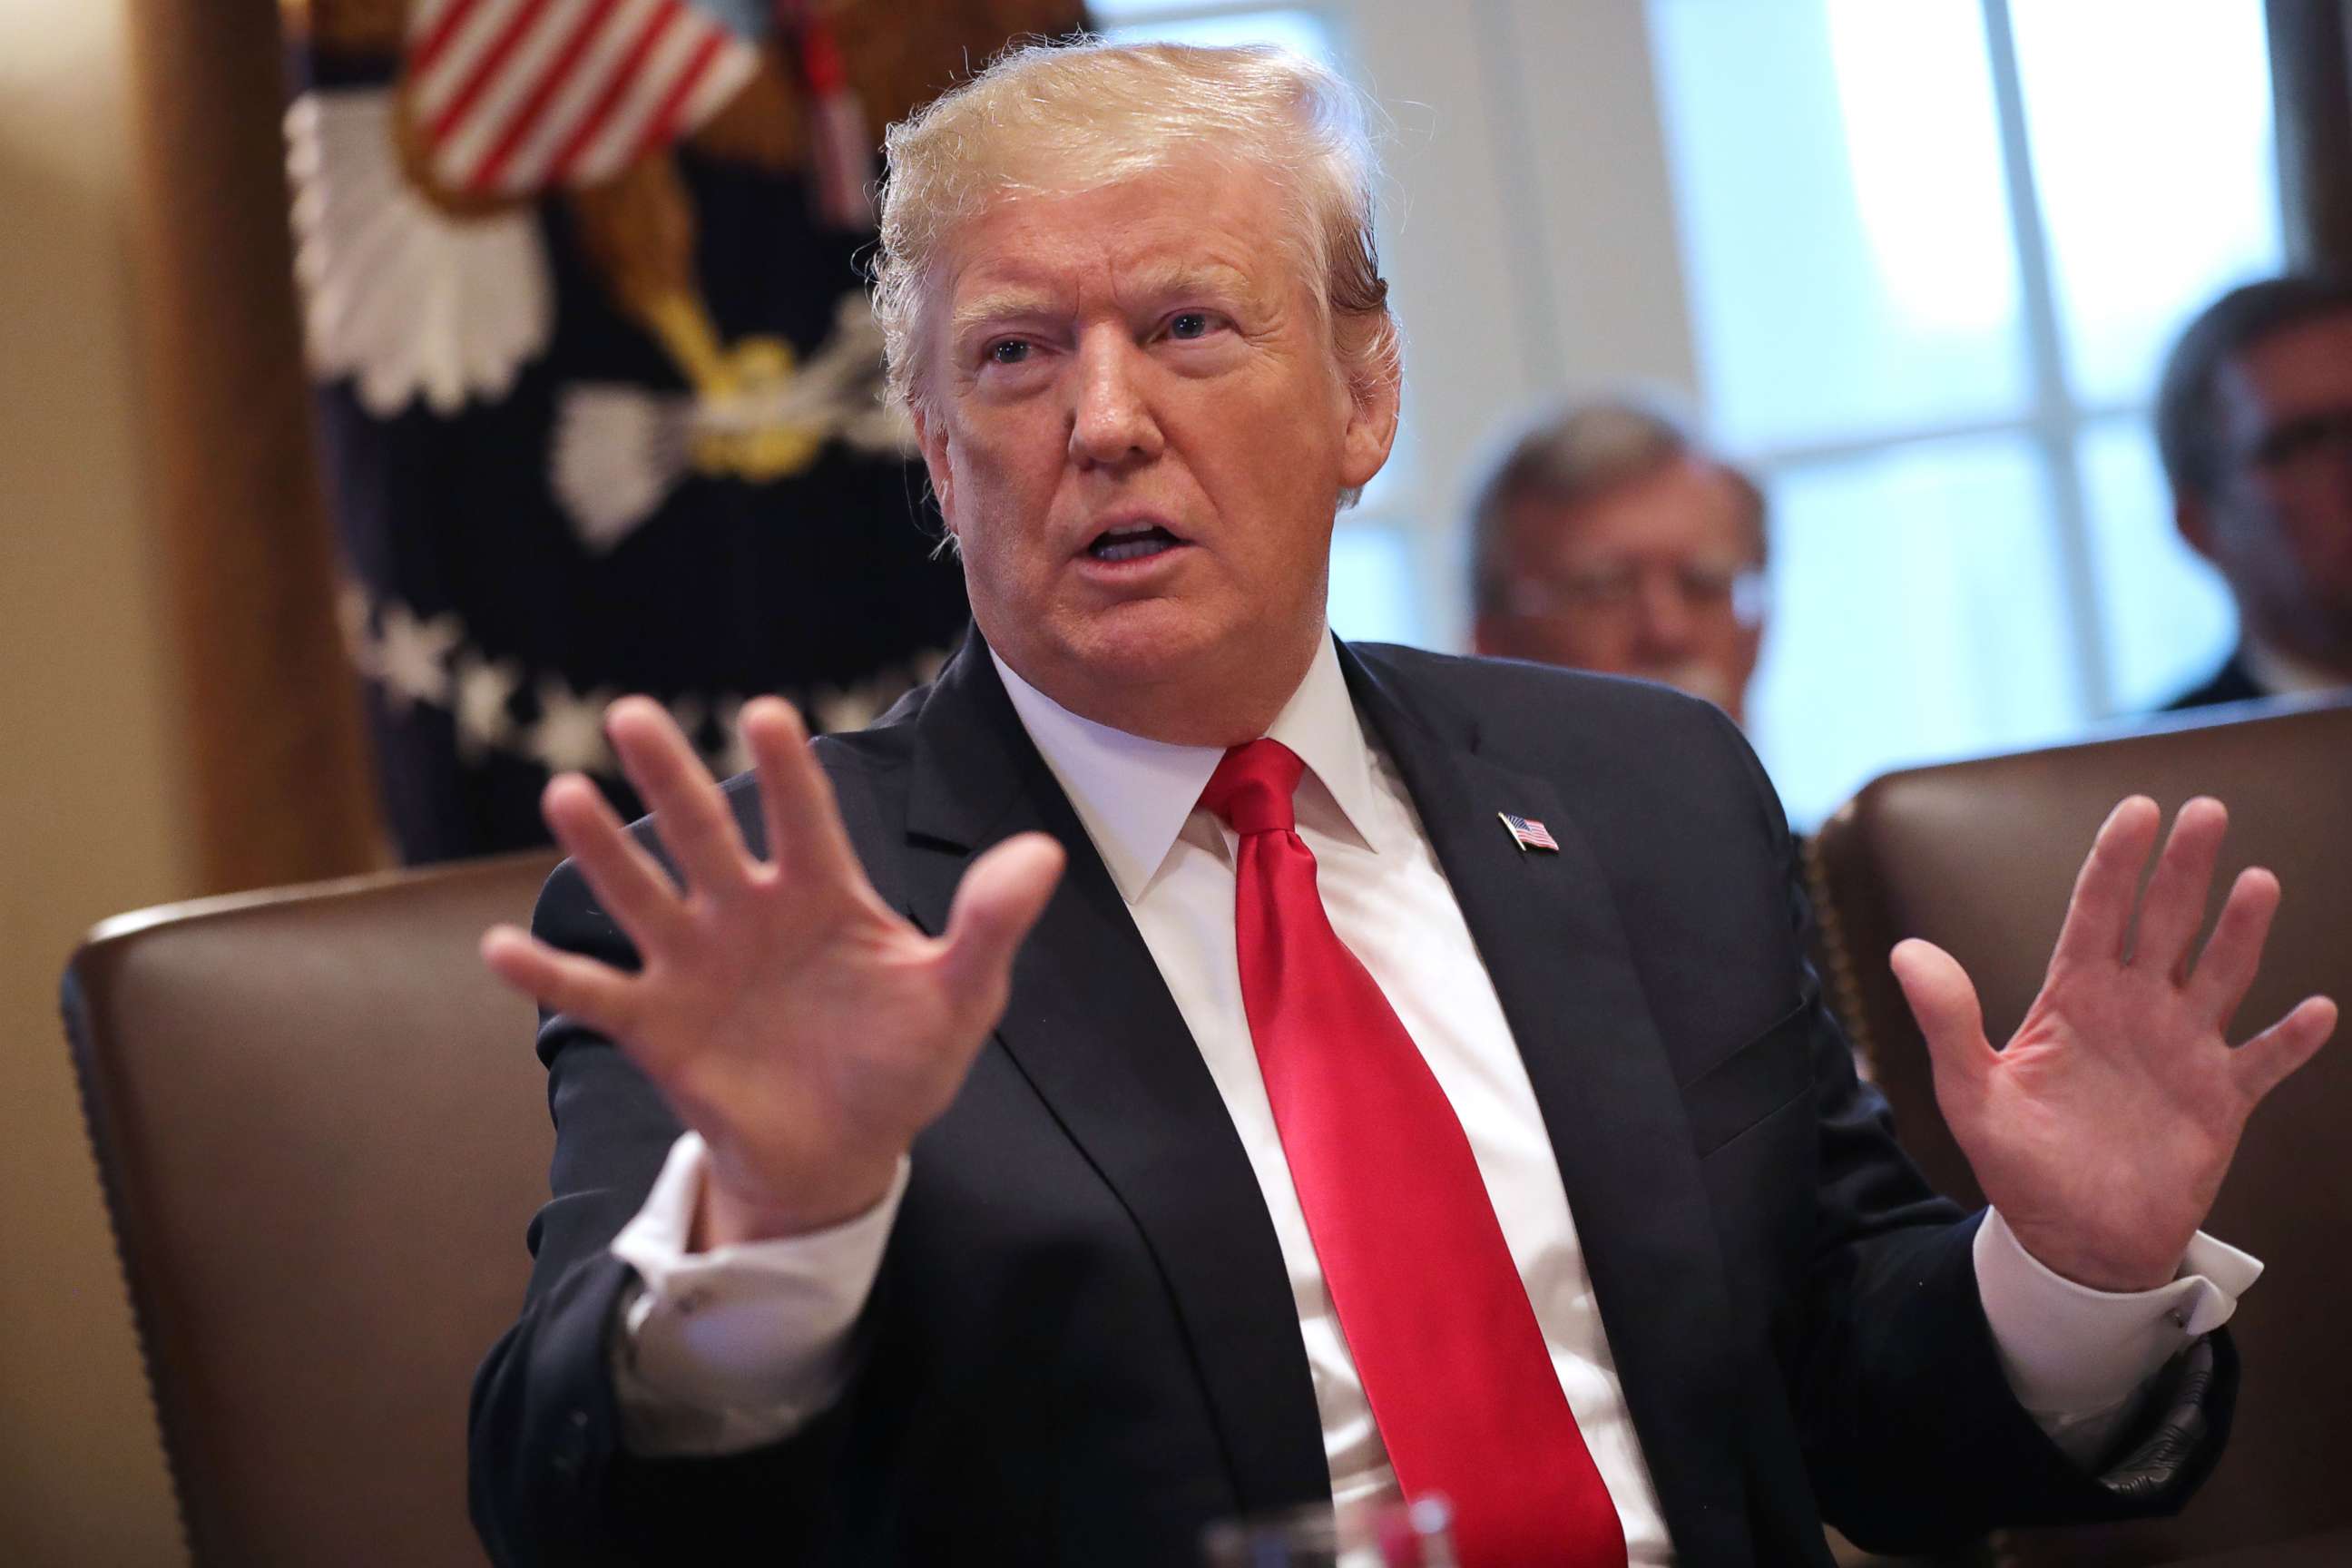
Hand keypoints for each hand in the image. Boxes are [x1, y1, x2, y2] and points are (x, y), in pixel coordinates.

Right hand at [481, 697, 1063, 1244]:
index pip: (805, 818)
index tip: (768, 715)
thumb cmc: (902, 1062)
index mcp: (822, 893)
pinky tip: (503, 948)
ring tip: (564, 795)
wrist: (843, 1154)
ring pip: (641, 894)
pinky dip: (549, 974)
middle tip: (635, 714)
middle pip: (704, 832)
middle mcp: (747, 911)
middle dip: (672, 778)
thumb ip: (988, 925)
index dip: (788, 772)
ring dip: (601, 850)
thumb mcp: (959, 997)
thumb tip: (1043, 854)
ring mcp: (694, 963)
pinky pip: (593, 994)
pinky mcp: (656, 1025)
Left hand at [1891, 796, 2335, 1291]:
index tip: (2138, 809)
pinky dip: (2290, 1039)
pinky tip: (2315, 1011)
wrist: (2072, 1240)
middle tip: (2206, 810)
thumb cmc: (2018, 1164)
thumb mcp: (1970, 1093)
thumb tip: (1905, 951)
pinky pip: (2263, 1061)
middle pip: (2165, 923)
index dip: (2116, 862)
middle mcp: (2134, 1010)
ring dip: (2241, 930)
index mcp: (2074, 998)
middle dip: (2183, 869)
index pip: (2097, 913)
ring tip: (2257, 881)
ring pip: (2220, 974)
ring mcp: (2182, 1050)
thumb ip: (1947, 1021)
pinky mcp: (2220, 1100)